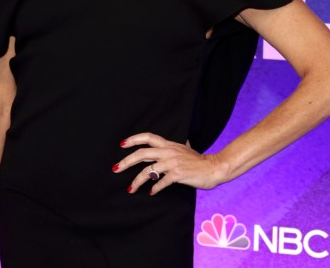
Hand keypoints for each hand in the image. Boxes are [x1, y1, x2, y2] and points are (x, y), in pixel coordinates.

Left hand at [115, 132, 229, 194]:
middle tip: (116, 169)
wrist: (213, 168)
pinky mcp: (177, 174)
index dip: (134, 139)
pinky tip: (151, 192)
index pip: (148, 137)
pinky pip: (161, 182)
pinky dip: (154, 188)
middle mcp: (168, 152)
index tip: (122, 145)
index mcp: (169, 144)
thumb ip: (179, 145)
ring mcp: (172, 163)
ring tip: (131, 189)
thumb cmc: (199, 160)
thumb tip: (183, 140)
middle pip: (142, 154)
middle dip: (126, 161)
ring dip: (137, 181)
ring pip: (148, 171)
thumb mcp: (187, 148)